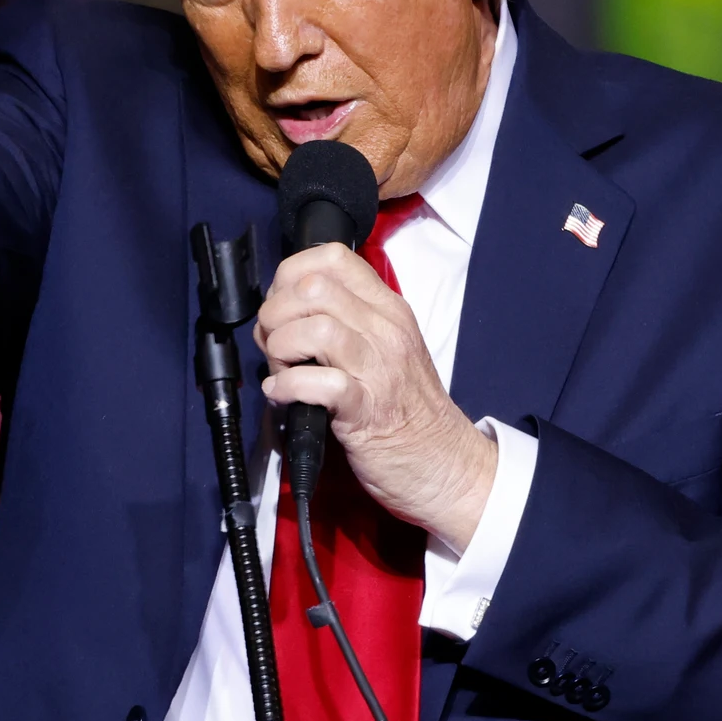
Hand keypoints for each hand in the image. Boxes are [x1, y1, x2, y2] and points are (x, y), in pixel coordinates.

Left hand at [253, 243, 497, 551]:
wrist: (445, 463)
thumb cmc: (406, 408)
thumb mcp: (384, 348)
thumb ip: (345, 322)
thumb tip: (285, 312)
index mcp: (389, 309)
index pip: (333, 257)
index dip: (292, 273)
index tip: (283, 302)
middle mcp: (386, 330)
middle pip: (314, 289)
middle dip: (278, 313)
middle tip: (276, 344)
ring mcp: (378, 369)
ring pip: (314, 329)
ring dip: (281, 349)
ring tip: (281, 370)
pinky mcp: (366, 411)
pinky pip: (318, 383)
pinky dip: (287, 387)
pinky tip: (282, 396)